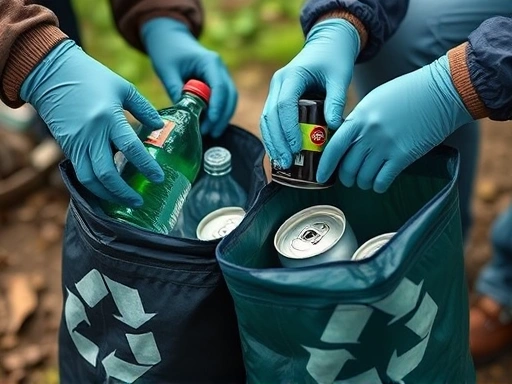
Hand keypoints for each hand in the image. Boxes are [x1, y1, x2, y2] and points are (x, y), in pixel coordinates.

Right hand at [21, 40, 164, 206]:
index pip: (130, 148)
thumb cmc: (91, 77)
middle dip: (123, 192)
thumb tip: (160, 127)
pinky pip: (80, 173)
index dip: (146, 166)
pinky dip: (94, 186)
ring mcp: (76, 143)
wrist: (50, 73)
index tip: (158, 178)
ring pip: (90, 179)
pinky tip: (108, 190)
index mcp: (109, 118)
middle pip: (106, 173)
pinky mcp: (66, 147)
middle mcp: (91, 135)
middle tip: (139, 201)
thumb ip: (143, 108)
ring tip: (124, 202)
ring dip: (107, 195)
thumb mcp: (123, 87)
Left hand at [141, 17, 236, 136]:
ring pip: (230, 99)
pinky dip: (220, 112)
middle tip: (210, 133)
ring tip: (210, 132)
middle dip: (222, 116)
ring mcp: (221, 74)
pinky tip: (210, 124)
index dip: (217, 107)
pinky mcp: (218, 82)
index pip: (220, 87)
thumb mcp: (167, 71)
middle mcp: (220, 68)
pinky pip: (225, 99)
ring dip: (223, 116)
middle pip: (230, 96)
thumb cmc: (167, 52)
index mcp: (210, 62)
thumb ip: (176, 90)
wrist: (170, 38)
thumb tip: (183, 115)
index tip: (210, 123)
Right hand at [260, 19, 359, 167]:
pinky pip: (270, 119)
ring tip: (282, 162)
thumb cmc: (335, 58)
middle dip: (277, 141)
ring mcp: (275, 90)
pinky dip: (273, 136)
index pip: (284, 105)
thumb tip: (335, 126)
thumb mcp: (340, 77)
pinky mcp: (277, 97)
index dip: (288, 128)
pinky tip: (280, 152)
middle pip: (270, 116)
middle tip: (287, 162)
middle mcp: (278, 82)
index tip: (296, 147)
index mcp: (292, 75)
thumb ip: (336, 100)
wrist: (327, 43)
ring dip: (272, 142)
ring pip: (266, 119)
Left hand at [317, 55, 473, 192]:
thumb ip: (358, 120)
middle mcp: (369, 133)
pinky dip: (378, 186)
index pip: (334, 147)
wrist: (441, 91)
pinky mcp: (404, 155)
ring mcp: (386, 145)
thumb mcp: (374, 100)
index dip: (324, 165)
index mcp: (359, 117)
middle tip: (349, 179)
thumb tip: (344, 140)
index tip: (320, 177)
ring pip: (364, 177)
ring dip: (362, 183)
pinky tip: (380, 183)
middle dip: (345, 178)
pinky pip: (382, 180)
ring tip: (366, 180)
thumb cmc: (407, 93)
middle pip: (347, 167)